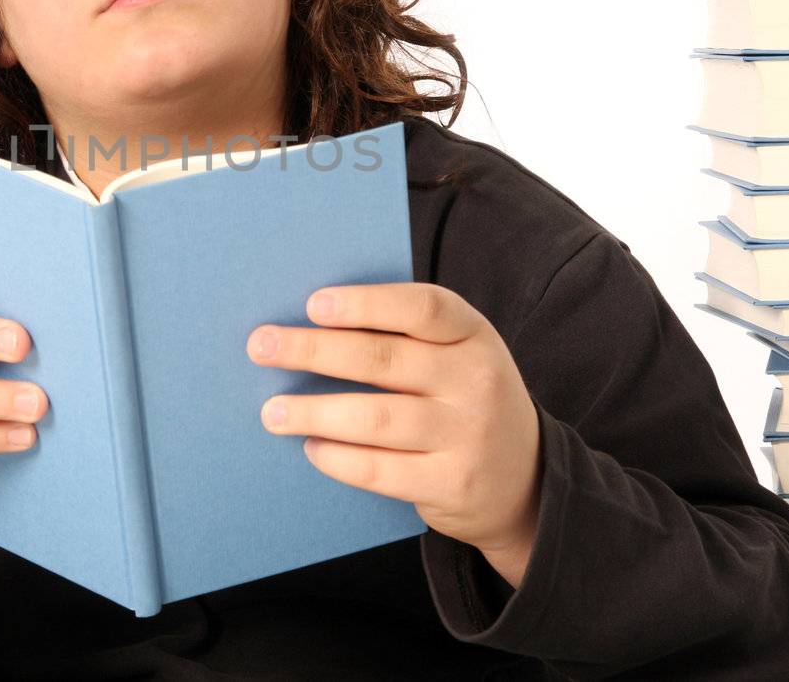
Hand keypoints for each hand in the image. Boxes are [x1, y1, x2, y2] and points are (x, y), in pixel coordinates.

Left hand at [246, 283, 542, 587]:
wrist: (527, 480)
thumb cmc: (463, 399)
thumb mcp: (456, 356)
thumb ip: (402, 338)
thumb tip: (308, 323)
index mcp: (474, 335)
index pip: (423, 308)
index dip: (366, 304)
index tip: (312, 304)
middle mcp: (476, 381)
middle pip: (383, 360)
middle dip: (313, 351)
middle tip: (261, 347)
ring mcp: (467, 436)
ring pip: (375, 418)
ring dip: (313, 412)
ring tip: (272, 411)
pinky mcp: (452, 484)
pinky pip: (380, 470)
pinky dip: (338, 458)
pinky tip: (312, 447)